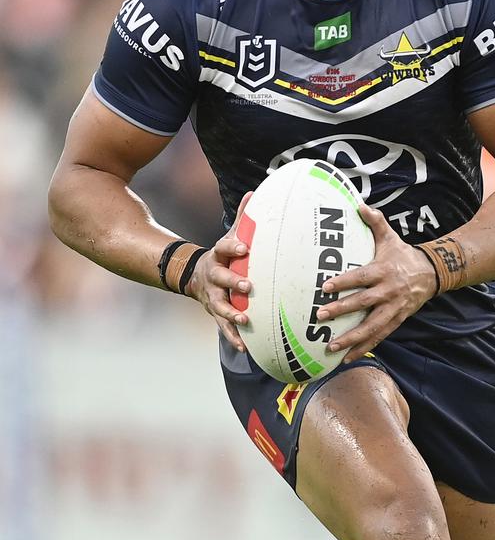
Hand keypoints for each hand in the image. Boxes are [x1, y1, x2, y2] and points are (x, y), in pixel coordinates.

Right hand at [186, 192, 253, 350]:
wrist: (195, 276)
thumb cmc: (223, 255)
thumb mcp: (229, 236)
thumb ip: (243, 218)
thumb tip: (254, 192)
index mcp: (218, 256)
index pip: (224, 248)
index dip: (232, 247)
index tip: (243, 247)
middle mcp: (213, 277)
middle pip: (221, 279)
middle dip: (234, 283)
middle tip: (248, 287)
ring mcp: (213, 296)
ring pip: (221, 306)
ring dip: (232, 314)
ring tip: (244, 320)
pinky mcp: (215, 313)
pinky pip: (223, 327)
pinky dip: (233, 337)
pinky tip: (244, 347)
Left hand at [315, 203, 438, 363]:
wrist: (432, 273)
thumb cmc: (403, 254)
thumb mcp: (390, 237)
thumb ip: (375, 222)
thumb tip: (359, 205)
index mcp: (383, 271)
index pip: (361, 277)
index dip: (344, 282)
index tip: (325, 286)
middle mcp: (388, 292)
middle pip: (363, 303)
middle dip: (342, 310)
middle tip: (321, 316)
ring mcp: (393, 309)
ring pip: (371, 326)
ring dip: (351, 338)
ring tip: (330, 346)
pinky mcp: (396, 321)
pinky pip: (379, 337)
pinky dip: (363, 348)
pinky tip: (346, 358)